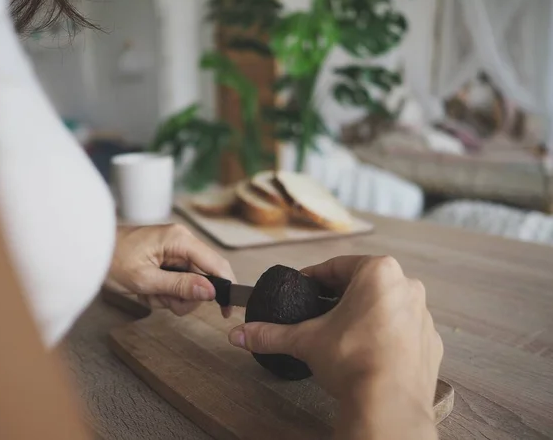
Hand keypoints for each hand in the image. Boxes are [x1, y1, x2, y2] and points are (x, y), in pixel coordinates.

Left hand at [105, 224, 235, 317]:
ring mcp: (175, 250)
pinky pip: (178, 281)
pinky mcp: (168, 258)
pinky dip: (164, 293)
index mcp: (180, 239)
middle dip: (185, 296)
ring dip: (172, 297)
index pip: (216, 264)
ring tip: (148, 295)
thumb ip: (180, 286)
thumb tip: (211, 292)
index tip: (227, 310)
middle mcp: (182, 241)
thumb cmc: (110, 260)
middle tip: (162, 301)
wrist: (87, 252)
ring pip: (191, 284)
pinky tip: (147, 291)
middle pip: (204, 278)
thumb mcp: (146, 279)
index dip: (225, 288)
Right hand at [228, 256, 442, 438]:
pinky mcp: (431, 342)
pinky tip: (370, 351)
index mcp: (378, 272)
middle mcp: (407, 286)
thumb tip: (239, 334)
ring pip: (387, 305)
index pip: (339, 266)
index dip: (316, 277)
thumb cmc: (352, 359)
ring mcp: (424, 315)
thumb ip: (272, 334)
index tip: (304, 287)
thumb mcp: (306, 341)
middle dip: (342, 295)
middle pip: (365, 283)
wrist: (389, 404)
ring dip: (366, 313)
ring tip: (344, 332)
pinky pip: (404, 329)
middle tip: (321, 310)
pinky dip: (387, 335)